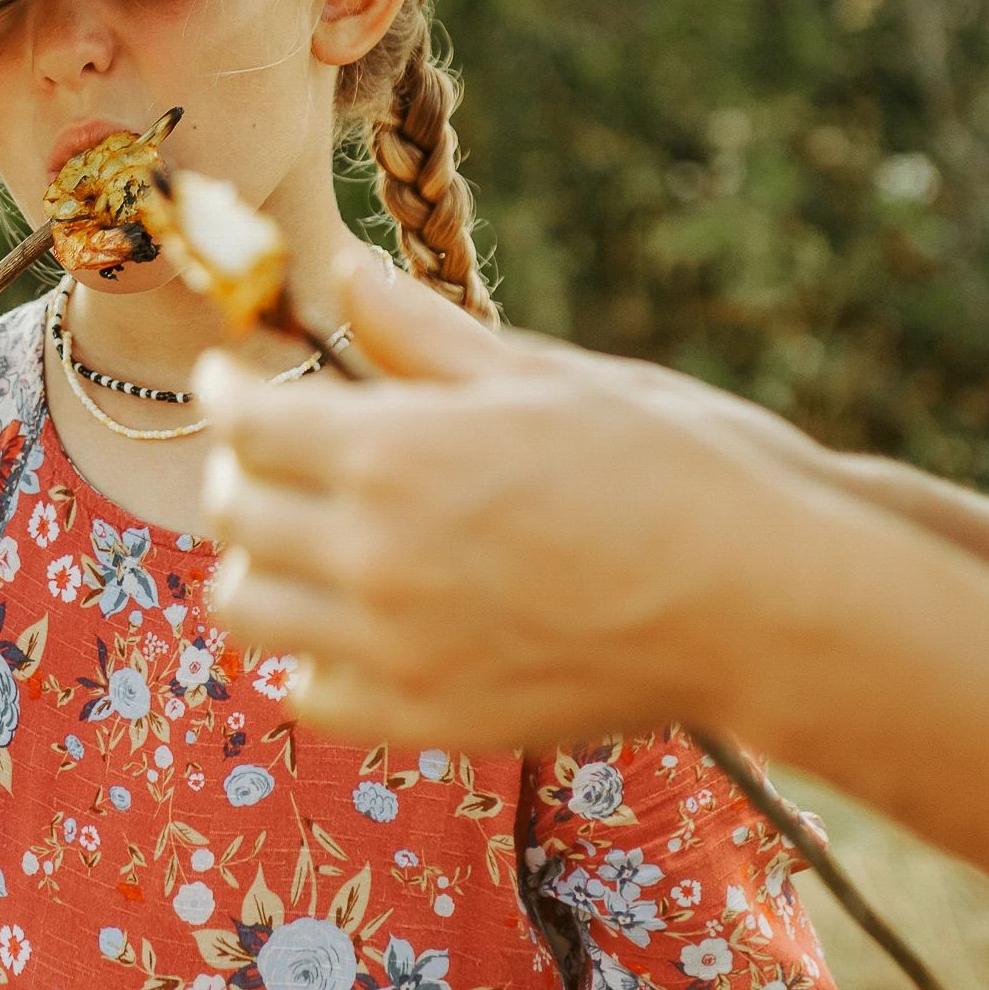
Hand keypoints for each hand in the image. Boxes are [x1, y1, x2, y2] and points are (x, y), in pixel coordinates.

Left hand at [194, 249, 834, 750]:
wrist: (763, 601)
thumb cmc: (673, 465)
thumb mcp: (540, 375)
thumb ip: (422, 333)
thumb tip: (346, 267)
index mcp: (394, 452)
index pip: (244, 421)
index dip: (225, 390)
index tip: (230, 376)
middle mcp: (371, 553)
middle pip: (231, 511)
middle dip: (234, 470)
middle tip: (264, 453)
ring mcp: (392, 649)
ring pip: (248, 609)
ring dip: (257, 564)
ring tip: (299, 540)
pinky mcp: (427, 722)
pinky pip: (309, 696)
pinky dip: (307, 659)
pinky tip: (348, 628)